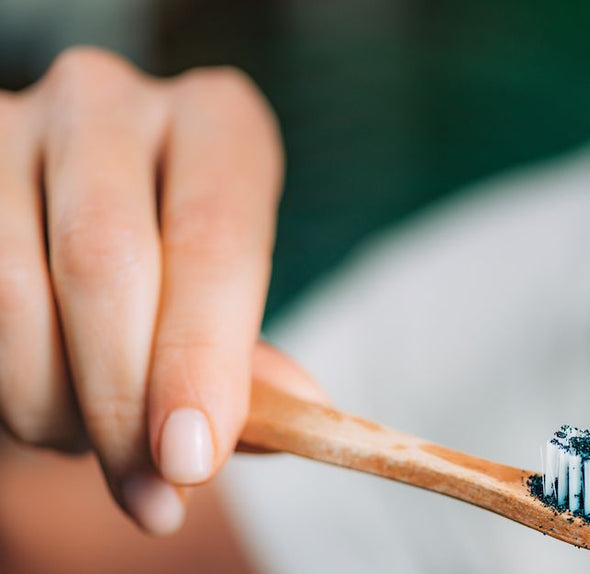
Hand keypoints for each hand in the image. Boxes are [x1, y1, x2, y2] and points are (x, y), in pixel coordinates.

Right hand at [0, 47, 311, 534]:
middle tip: (150, 486)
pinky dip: (7, 380)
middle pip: (106, 259)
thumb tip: (294, 414)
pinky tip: (42, 403)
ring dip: (51, 400)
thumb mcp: (225, 295)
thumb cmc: (170, 266)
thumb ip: (249, 358)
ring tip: (92, 441)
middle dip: (124, 398)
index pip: (215, 238)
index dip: (202, 356)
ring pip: (12, 287)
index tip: (194, 458)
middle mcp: (110, 100)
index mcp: (214, 120)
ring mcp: (13, 123)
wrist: (64, 213)